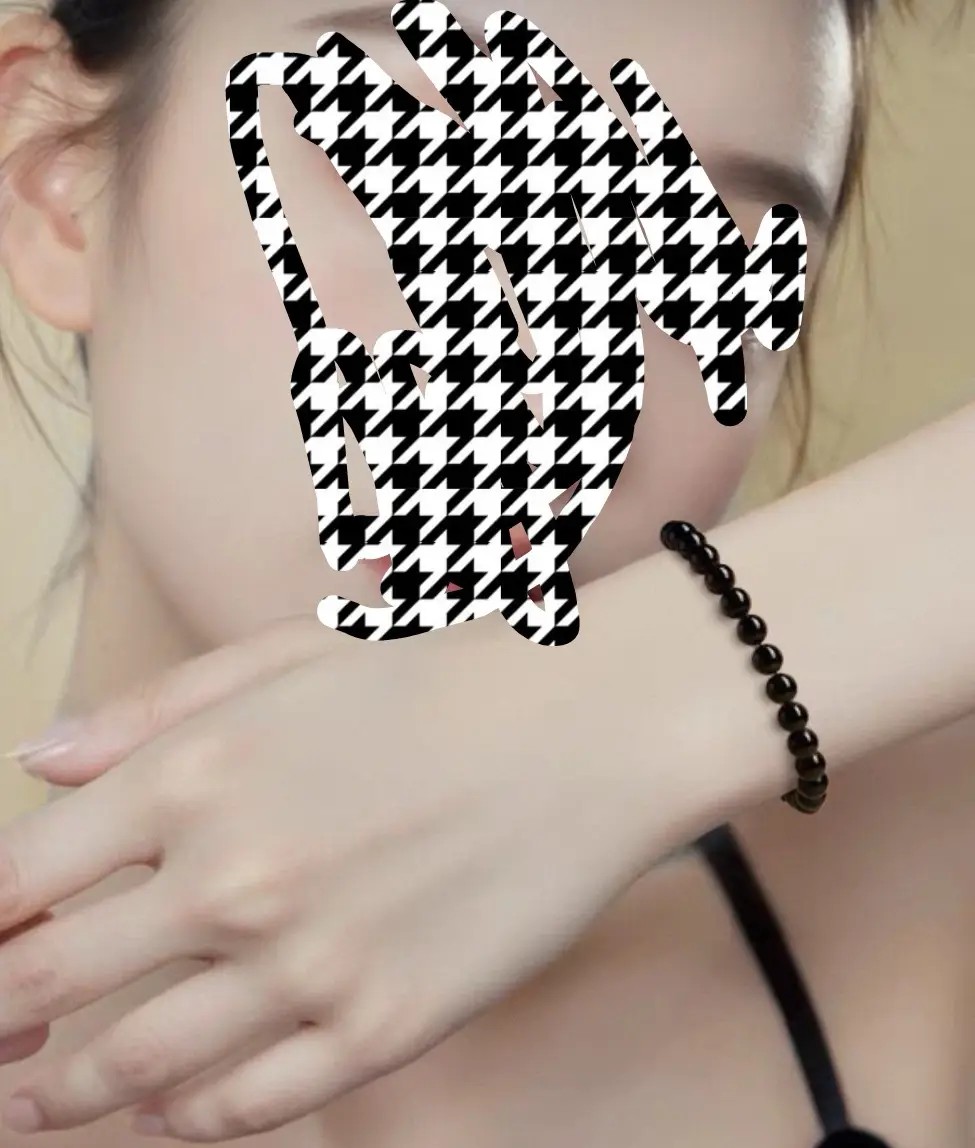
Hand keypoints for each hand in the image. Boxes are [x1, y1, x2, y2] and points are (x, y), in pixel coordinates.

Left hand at [0, 614, 660, 1141]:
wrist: (587, 723)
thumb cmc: (435, 676)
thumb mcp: (284, 659)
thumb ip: (152, 710)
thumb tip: (35, 761)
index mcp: (191, 773)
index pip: (10, 883)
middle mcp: (232, 877)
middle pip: (40, 987)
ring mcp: (308, 964)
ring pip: (128, 1069)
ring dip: (62, 1092)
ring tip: (39, 1099)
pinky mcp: (384, 1027)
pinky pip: (245, 1107)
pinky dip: (186, 1116)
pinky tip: (171, 1104)